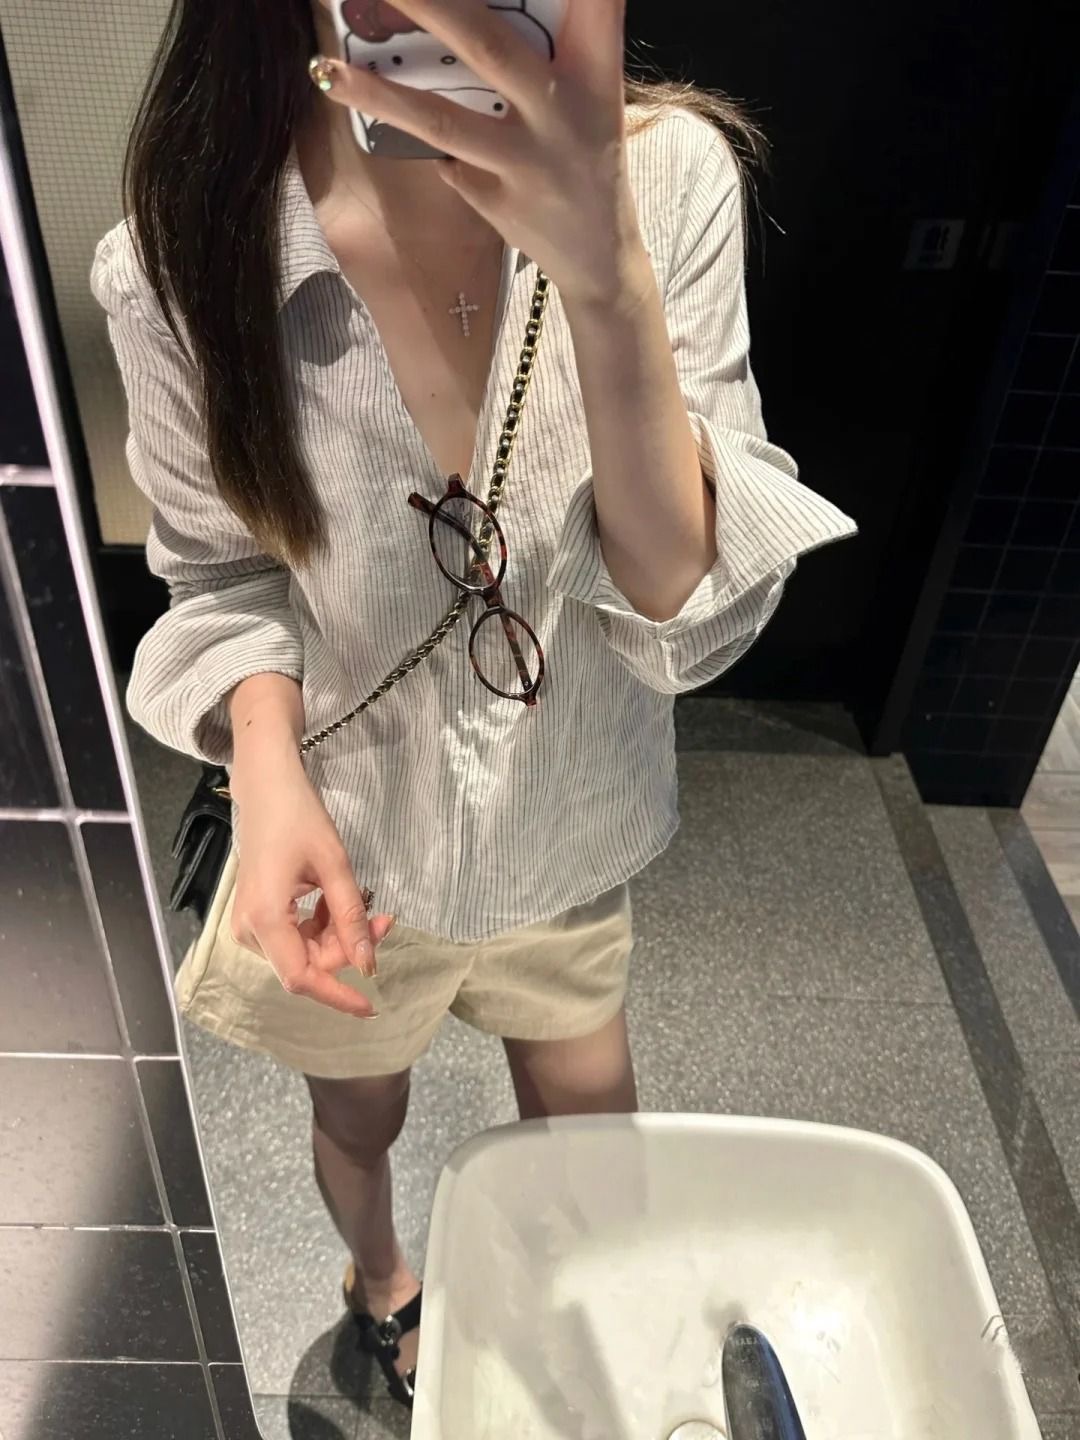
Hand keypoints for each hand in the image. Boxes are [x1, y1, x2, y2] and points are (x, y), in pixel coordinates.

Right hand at [230, 755, 392, 1017]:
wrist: (266, 787)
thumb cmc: (299, 817)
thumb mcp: (335, 865)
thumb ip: (351, 917)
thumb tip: (368, 963)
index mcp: (264, 919)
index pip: (302, 977)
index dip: (337, 995)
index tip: (372, 1006)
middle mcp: (249, 930)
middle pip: (307, 963)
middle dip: (348, 950)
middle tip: (385, 920)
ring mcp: (249, 924)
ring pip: (304, 952)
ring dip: (338, 937)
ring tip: (368, 905)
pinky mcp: (256, 916)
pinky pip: (295, 937)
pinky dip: (323, 927)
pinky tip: (339, 901)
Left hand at [313, 0, 648, 306]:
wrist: (601, 256)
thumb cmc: (588, 156)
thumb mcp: (593, 93)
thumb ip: (561, 44)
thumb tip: (467, 11)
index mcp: (596, 73)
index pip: (593, 5)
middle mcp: (564, 114)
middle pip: (487, 45)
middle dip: (428, 6)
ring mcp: (529, 164)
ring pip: (443, 121)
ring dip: (380, 95)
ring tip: (326, 70)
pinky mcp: (499, 203)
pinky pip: (444, 159)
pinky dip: (416, 137)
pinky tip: (385, 118)